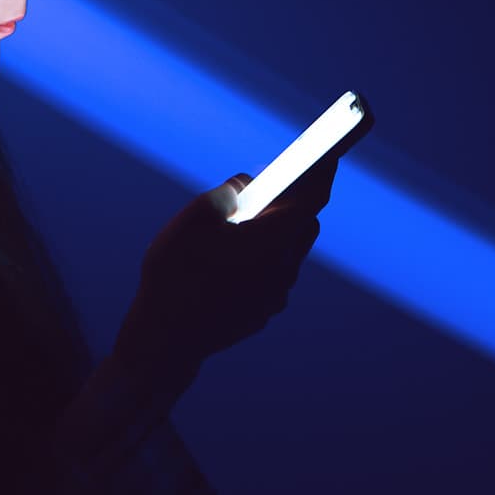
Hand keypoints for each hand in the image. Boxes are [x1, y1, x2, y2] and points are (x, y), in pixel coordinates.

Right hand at [109, 154, 336, 379]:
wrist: (165, 339)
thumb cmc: (178, 273)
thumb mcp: (195, 217)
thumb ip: (227, 192)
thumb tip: (245, 188)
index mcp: (275, 240)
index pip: (312, 197)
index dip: (322, 172)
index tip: (328, 155)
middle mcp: (284, 269)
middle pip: (301, 226)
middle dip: (288, 206)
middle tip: (262, 193)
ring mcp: (275, 296)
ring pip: (284, 254)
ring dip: (267, 237)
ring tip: (229, 232)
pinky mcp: (261, 313)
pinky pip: (268, 278)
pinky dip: (255, 263)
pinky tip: (220, 265)